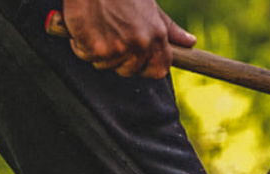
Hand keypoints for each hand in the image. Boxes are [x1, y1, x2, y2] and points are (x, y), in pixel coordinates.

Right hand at [62, 0, 195, 77]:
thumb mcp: (150, 5)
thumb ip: (169, 28)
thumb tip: (190, 42)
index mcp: (157, 35)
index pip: (159, 69)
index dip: (146, 67)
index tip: (136, 58)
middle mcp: (140, 45)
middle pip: (129, 70)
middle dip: (117, 57)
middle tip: (109, 32)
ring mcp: (117, 48)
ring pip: (105, 64)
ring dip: (96, 49)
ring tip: (96, 23)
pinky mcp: (95, 48)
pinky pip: (85, 55)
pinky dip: (79, 43)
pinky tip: (82, 23)